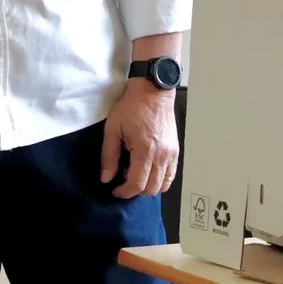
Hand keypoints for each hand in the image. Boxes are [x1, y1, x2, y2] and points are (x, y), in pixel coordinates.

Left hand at [101, 81, 178, 198]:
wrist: (152, 90)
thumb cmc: (132, 107)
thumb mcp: (113, 130)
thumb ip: (109, 157)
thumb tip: (106, 178)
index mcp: (145, 151)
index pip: (137, 184)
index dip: (124, 192)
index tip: (115, 190)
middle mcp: (162, 155)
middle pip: (151, 189)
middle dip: (136, 191)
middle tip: (124, 182)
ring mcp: (171, 153)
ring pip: (163, 185)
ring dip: (149, 186)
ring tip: (137, 175)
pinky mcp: (175, 150)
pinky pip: (171, 174)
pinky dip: (160, 179)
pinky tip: (148, 170)